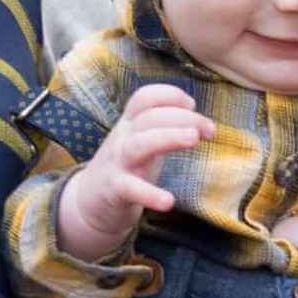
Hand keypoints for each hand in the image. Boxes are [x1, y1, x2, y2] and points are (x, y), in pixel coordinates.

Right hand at [57, 83, 213, 262]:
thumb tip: (198, 120)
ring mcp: (118, 163)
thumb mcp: (142, 142)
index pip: (145, 98)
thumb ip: (164, 129)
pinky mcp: (115, 190)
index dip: (170, 95)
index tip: (193, 105)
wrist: (89, 203)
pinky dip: (150, 195)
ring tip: (193, 139)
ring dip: (169, 137)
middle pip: (149, 117)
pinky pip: (132, 189)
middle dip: (183, 118)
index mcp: (130, 125)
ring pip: (140, 144)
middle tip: (209, 130)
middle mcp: (123, 138)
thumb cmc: (125, 168)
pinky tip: (168, 201)